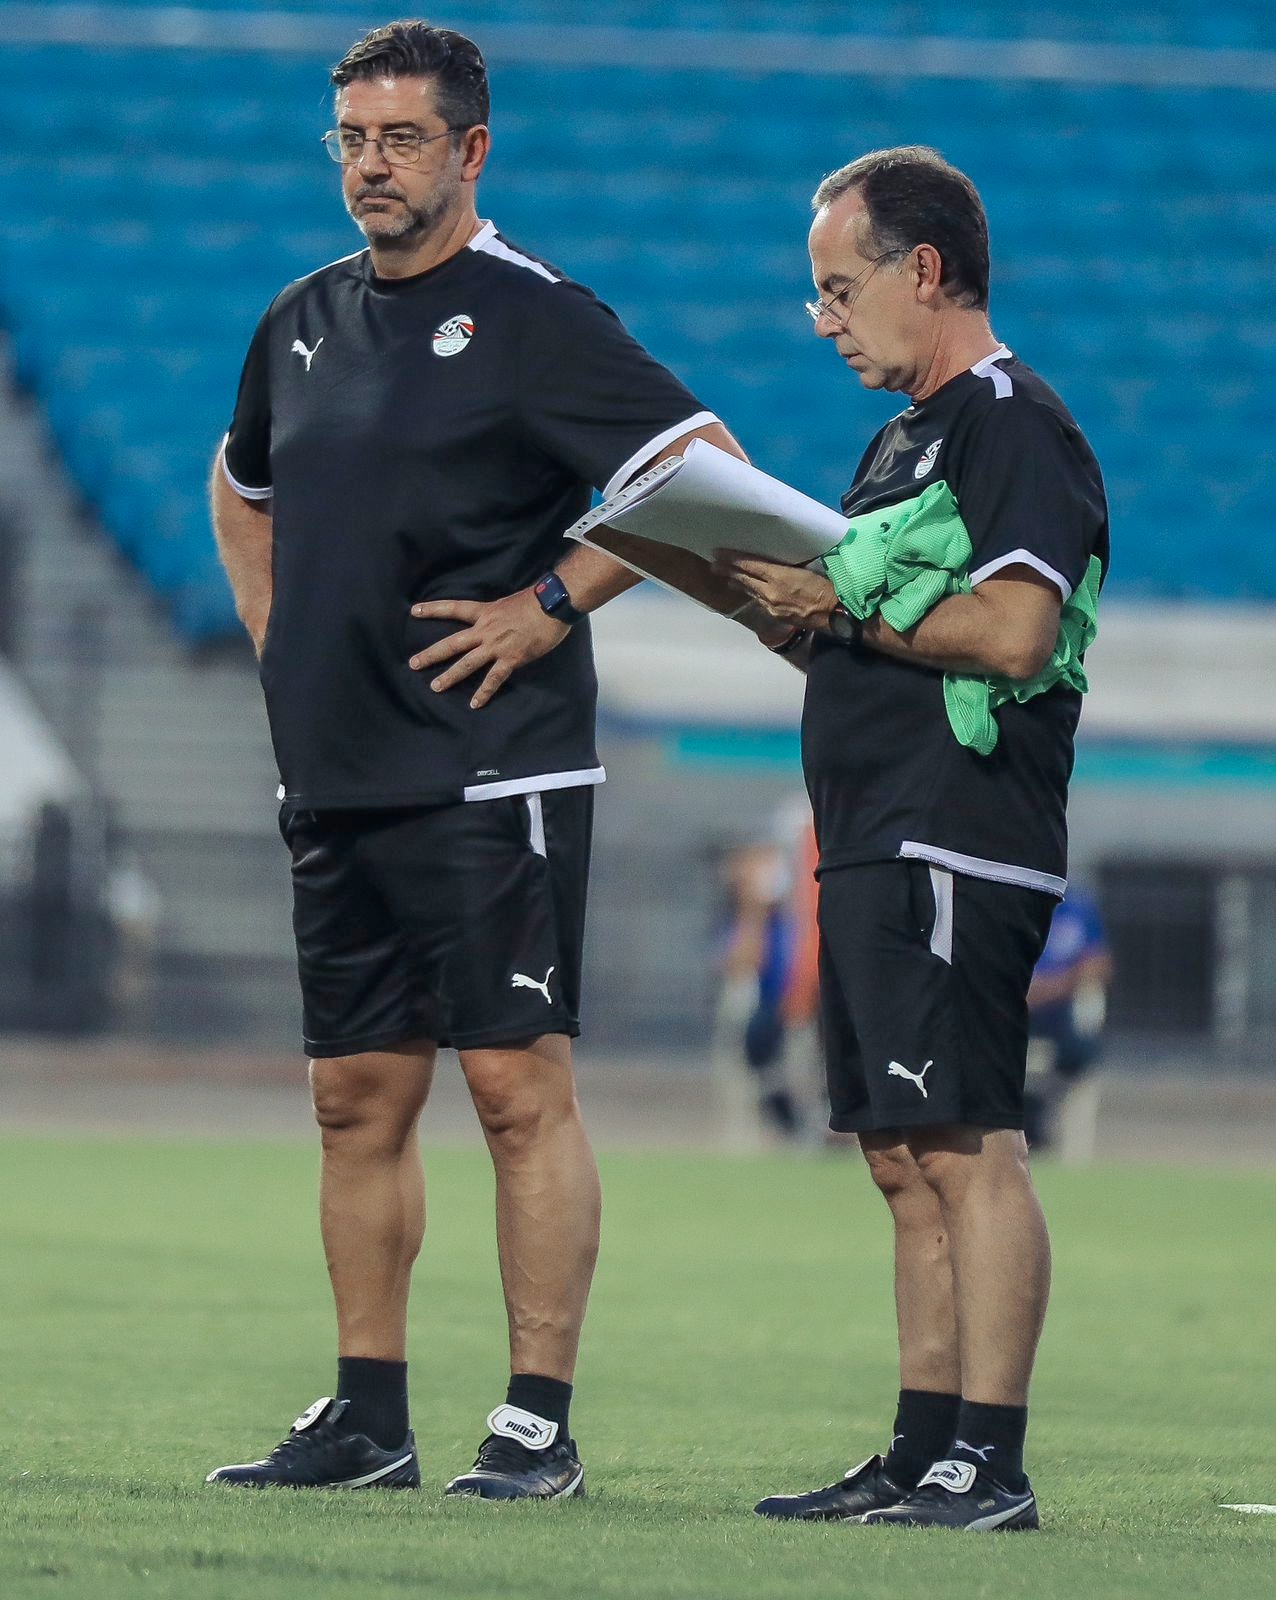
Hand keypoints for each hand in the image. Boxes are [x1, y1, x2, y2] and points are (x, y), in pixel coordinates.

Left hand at [408, 589, 568, 708]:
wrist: (553, 606)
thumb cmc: (535, 601)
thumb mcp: (507, 603)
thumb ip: (495, 615)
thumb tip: (492, 622)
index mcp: (484, 612)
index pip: (453, 609)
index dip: (433, 609)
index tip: (414, 611)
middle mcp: (485, 630)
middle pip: (452, 643)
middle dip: (432, 654)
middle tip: (413, 664)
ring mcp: (496, 646)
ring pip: (467, 663)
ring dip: (450, 676)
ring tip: (435, 687)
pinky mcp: (511, 659)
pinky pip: (494, 679)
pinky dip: (484, 692)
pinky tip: (475, 704)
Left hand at [712, 551, 837, 630]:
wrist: (835, 613)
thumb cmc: (826, 585)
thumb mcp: (806, 568)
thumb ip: (786, 566)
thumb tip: (774, 561)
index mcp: (779, 576)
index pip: (750, 565)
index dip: (733, 559)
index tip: (719, 553)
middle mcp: (770, 592)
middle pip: (744, 579)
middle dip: (728, 571)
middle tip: (713, 564)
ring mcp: (771, 606)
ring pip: (750, 591)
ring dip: (736, 583)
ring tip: (724, 577)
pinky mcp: (775, 615)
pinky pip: (759, 601)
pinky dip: (751, 593)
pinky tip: (747, 591)